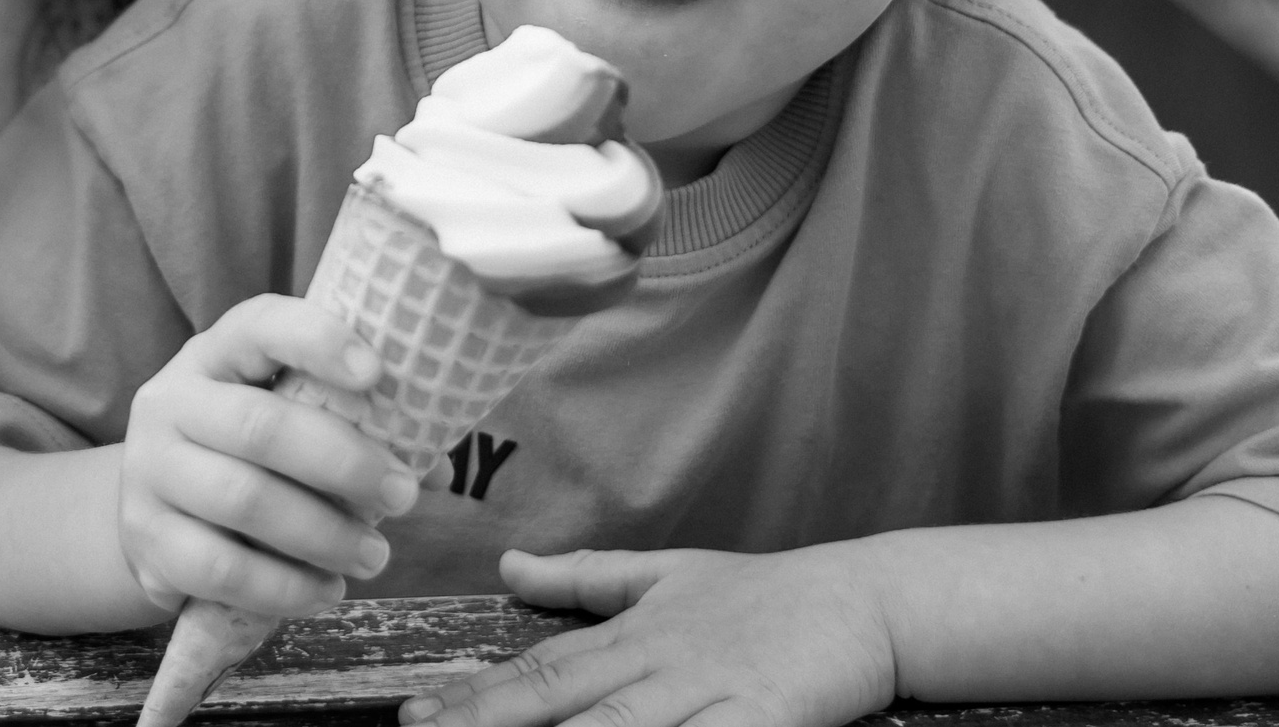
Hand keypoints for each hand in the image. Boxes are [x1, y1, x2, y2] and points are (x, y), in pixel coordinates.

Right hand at [118, 293, 421, 615]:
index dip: (318, 341)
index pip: (260, 325)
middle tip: (403, 495)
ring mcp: (149, 471)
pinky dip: (284, 587)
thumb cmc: (239, 451)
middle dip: (345, 464)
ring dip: (323, 535)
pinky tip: (325, 592)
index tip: (376, 372)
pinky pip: (221, 569)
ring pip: (244, 502)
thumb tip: (435, 469)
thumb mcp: (279, 415)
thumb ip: (348, 426)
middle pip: (260, 426)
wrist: (149, 507)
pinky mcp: (145, 540)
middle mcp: (170, 401)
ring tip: (376, 557)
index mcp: (214, 353)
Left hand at [399, 546, 898, 726]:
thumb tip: (509, 566)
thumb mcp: (669, 573)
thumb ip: (587, 577)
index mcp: (633, 633)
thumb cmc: (765, 595)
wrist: (865, 600)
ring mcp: (708, 691)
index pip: (537, 671)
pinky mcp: (761, 718)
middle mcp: (657, 661)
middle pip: (560, 702)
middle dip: (488, 723)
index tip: (413, 718)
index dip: (474, 698)